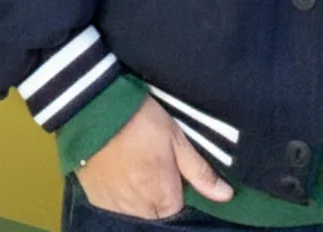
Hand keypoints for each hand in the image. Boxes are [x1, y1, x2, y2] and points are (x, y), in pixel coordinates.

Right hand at [76, 94, 233, 217]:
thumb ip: (200, 172)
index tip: (174, 168)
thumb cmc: (142, 121)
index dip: (179, 189)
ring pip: (137, 211)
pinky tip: (121, 170)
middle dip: (160, 194)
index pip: (179, 209)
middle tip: (155, 162)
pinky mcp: (97, 199)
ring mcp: (116, 207)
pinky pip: (116, 207)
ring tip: (137, 164)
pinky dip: (120, 194)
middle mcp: (140, 209)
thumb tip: (226, 195)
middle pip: (158, 213)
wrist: (96, 110)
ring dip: (140, 195)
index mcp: (164, 197)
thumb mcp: (177, 139)